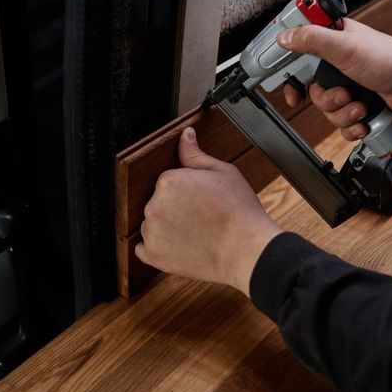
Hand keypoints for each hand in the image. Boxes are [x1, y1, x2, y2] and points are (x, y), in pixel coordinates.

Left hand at [135, 127, 282, 295]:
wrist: (246, 250)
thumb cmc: (239, 212)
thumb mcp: (222, 172)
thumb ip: (195, 154)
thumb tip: (185, 135)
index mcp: (168, 181)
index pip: (168, 181)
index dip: (187, 189)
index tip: (202, 199)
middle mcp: (154, 206)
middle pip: (158, 201)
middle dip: (175, 207)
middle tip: (201, 215)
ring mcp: (152, 232)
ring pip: (152, 224)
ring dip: (166, 226)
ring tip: (195, 232)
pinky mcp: (153, 255)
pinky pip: (145, 248)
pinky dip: (159, 247)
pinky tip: (180, 245)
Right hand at [277, 19, 391, 140]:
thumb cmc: (391, 59)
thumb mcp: (345, 47)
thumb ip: (311, 39)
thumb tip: (284, 37)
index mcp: (331, 42)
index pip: (298, 56)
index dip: (290, 75)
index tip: (290, 89)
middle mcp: (338, 63)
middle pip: (311, 91)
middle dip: (326, 100)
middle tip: (343, 95)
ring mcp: (349, 85)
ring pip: (327, 110)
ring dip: (343, 114)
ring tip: (361, 107)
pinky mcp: (359, 104)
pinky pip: (342, 123)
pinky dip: (352, 126)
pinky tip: (365, 120)